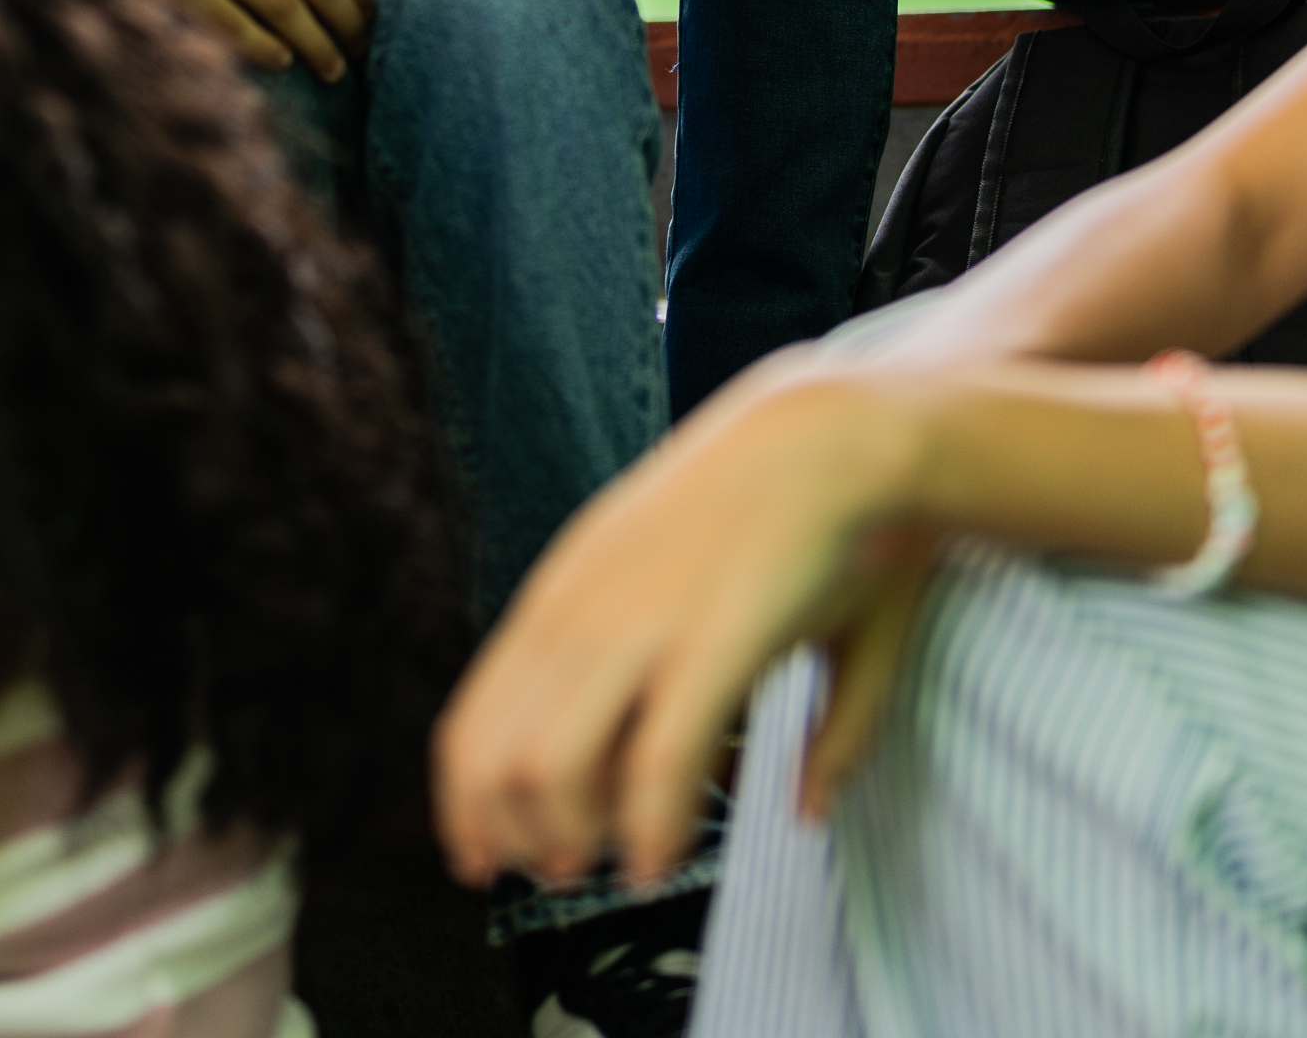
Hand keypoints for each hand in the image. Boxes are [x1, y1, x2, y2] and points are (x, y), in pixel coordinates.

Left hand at [434, 369, 911, 890]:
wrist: (842, 430)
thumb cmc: (793, 518)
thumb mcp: (723, 602)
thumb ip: (730, 703)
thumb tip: (808, 810)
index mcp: (566, 593)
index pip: (473, 718)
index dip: (463, 803)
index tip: (479, 857)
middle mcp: (582, 608)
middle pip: (496, 755)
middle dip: (515, 835)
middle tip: (558, 876)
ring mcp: (641, 622)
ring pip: (552, 765)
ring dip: (573, 837)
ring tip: (617, 867)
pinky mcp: (711, 638)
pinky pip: (656, 758)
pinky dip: (650, 825)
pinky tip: (665, 857)